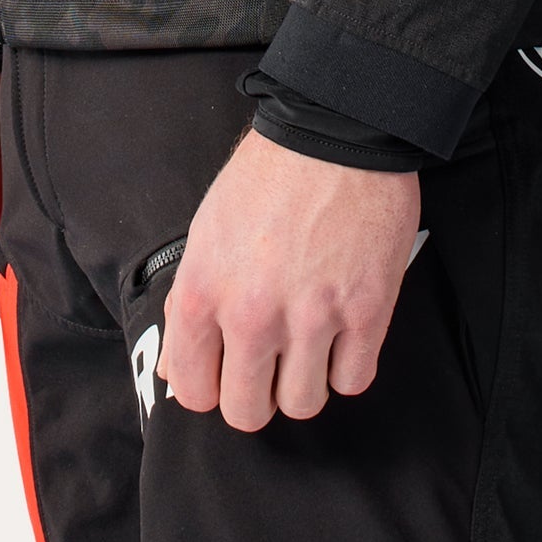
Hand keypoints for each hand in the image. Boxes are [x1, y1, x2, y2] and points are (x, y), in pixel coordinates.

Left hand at [163, 129, 419, 430]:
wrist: (334, 129)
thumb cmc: (267, 175)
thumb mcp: (208, 231)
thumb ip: (189, 305)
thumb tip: (175, 372)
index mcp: (205, 293)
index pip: (194, 393)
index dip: (210, 386)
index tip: (226, 370)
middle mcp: (253, 315)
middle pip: (248, 412)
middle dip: (258, 393)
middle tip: (270, 362)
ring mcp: (313, 317)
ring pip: (303, 405)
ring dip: (305, 381)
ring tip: (309, 342)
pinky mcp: (366, 312)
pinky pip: (353, 380)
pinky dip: (348, 365)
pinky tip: (343, 332)